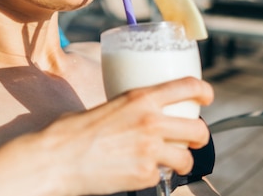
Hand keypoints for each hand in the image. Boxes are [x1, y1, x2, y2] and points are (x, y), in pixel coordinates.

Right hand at [39, 76, 213, 195]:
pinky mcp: (144, 175)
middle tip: (194, 139)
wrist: (55, 159)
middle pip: (198, 128)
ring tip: (171, 162)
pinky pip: (162, 176)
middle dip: (201, 136)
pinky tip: (139, 171)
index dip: (204, 90)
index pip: (187, 86)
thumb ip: (129, 109)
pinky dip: (154, 175)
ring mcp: (150, 150)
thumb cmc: (70, 131)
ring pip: (186, 158)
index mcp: (141, 98)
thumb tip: (135, 115)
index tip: (206, 97)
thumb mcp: (106, 106)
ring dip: (182, 161)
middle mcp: (151, 122)